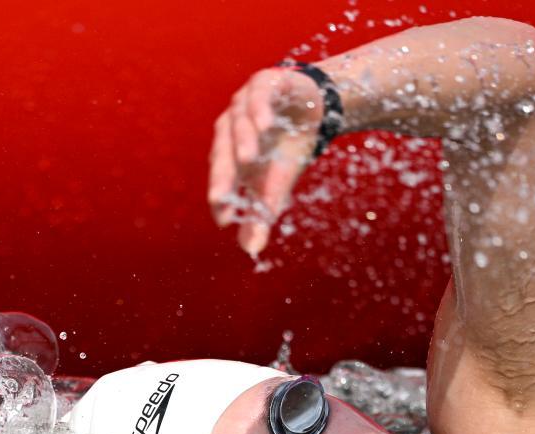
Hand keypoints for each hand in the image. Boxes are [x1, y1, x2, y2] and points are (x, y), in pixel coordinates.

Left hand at [208, 68, 323, 256]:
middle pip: (222, 152)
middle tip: (219, 198)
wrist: (315, 106)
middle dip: (222, 175)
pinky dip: (260, 109)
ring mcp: (245, 103)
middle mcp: (231, 127)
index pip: (221, 177)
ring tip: (249, 159)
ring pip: (238, 122)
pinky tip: (265, 123)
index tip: (224, 220)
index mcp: (230, 153)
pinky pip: (258, 94)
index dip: (221, 197)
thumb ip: (264, 210)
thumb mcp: (280, 180)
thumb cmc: (290, 144)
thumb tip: (251, 249)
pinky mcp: (265, 82)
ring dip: (244, 140)